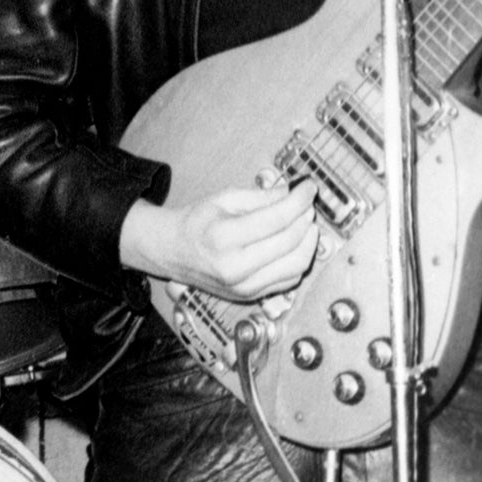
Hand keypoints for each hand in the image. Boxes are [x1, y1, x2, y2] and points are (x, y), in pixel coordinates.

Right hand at [118, 181, 319, 302]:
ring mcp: (244, 286)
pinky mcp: (251, 295)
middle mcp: (235, 267)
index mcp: (223, 237)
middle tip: (307, 204)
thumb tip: (296, 193)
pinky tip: (294, 244)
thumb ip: (261, 197)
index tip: (309, 186)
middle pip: (290, 242)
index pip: (276, 218)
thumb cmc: (197, 222)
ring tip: (305, 223)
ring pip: (297, 264)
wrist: (172, 252)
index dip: (299, 200)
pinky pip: (290, 279)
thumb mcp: (224, 199)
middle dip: (306, 218)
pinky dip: (299, 259)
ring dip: (309, 241)